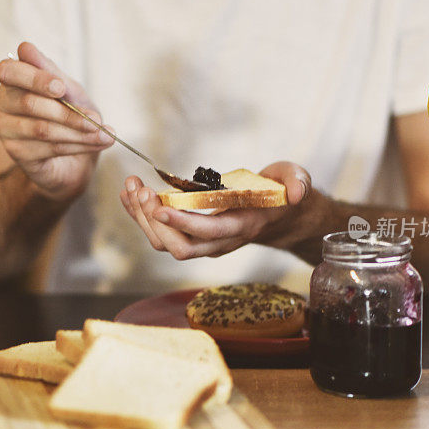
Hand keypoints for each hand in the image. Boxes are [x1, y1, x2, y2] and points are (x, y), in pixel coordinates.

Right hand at [0, 41, 112, 199]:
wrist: (75, 154)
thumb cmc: (70, 114)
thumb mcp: (69, 91)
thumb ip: (51, 73)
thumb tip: (25, 48)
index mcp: (10, 79)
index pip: (9, 71)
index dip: (36, 78)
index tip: (61, 87)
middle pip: (28, 103)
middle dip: (68, 113)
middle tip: (96, 119)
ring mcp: (3, 129)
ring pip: (42, 129)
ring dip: (79, 132)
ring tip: (104, 134)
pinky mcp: (15, 153)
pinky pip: (48, 148)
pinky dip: (77, 146)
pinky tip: (95, 143)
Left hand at [120, 161, 310, 259]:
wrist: (278, 213)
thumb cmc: (283, 193)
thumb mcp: (296, 181)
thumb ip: (298, 184)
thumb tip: (295, 193)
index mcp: (242, 226)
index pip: (209, 233)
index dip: (184, 224)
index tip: (160, 207)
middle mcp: (220, 241)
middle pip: (179, 247)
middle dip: (155, 223)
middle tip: (141, 191)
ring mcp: (204, 241)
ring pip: (165, 244)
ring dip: (142, 218)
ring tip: (131, 188)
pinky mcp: (192, 234)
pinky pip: (161, 233)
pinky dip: (142, 215)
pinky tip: (130, 195)